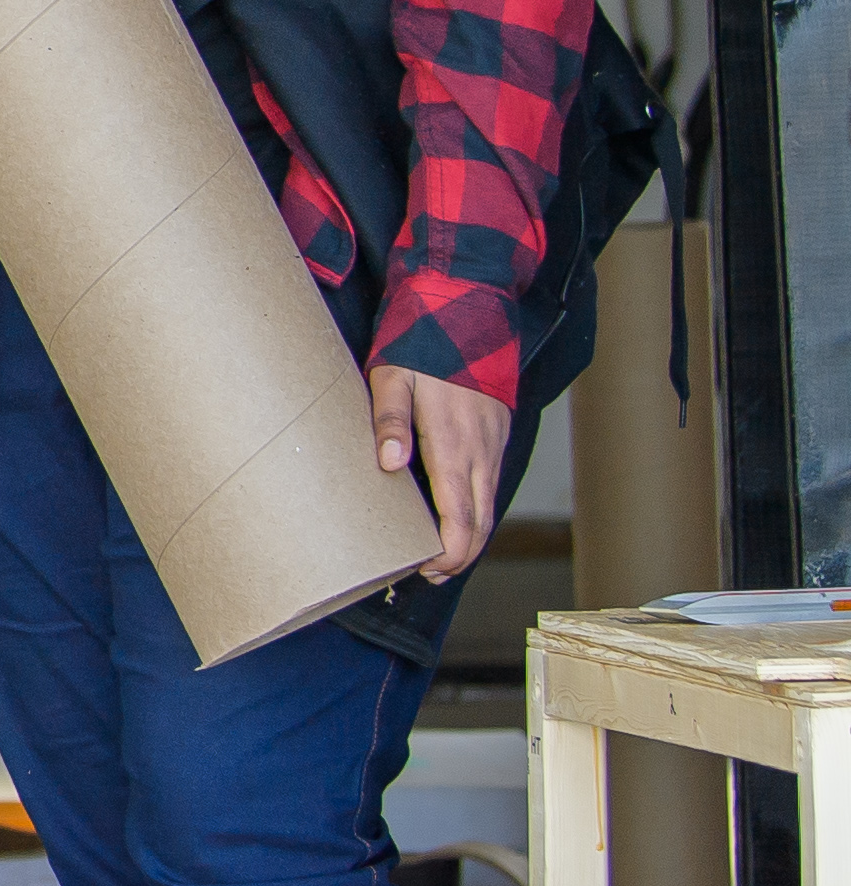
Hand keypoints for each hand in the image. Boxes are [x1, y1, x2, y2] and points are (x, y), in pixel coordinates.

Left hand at [374, 362, 510, 581]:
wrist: (467, 310)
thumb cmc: (423, 345)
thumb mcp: (392, 377)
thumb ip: (389, 420)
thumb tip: (389, 463)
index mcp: (454, 443)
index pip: (461, 517)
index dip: (449, 553)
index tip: (429, 570)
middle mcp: (481, 451)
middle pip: (481, 522)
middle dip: (460, 555)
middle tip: (429, 574)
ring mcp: (493, 444)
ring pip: (489, 505)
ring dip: (470, 535)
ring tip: (439, 555)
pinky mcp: (496, 435)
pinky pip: (490, 484)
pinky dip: (477, 509)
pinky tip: (455, 514)